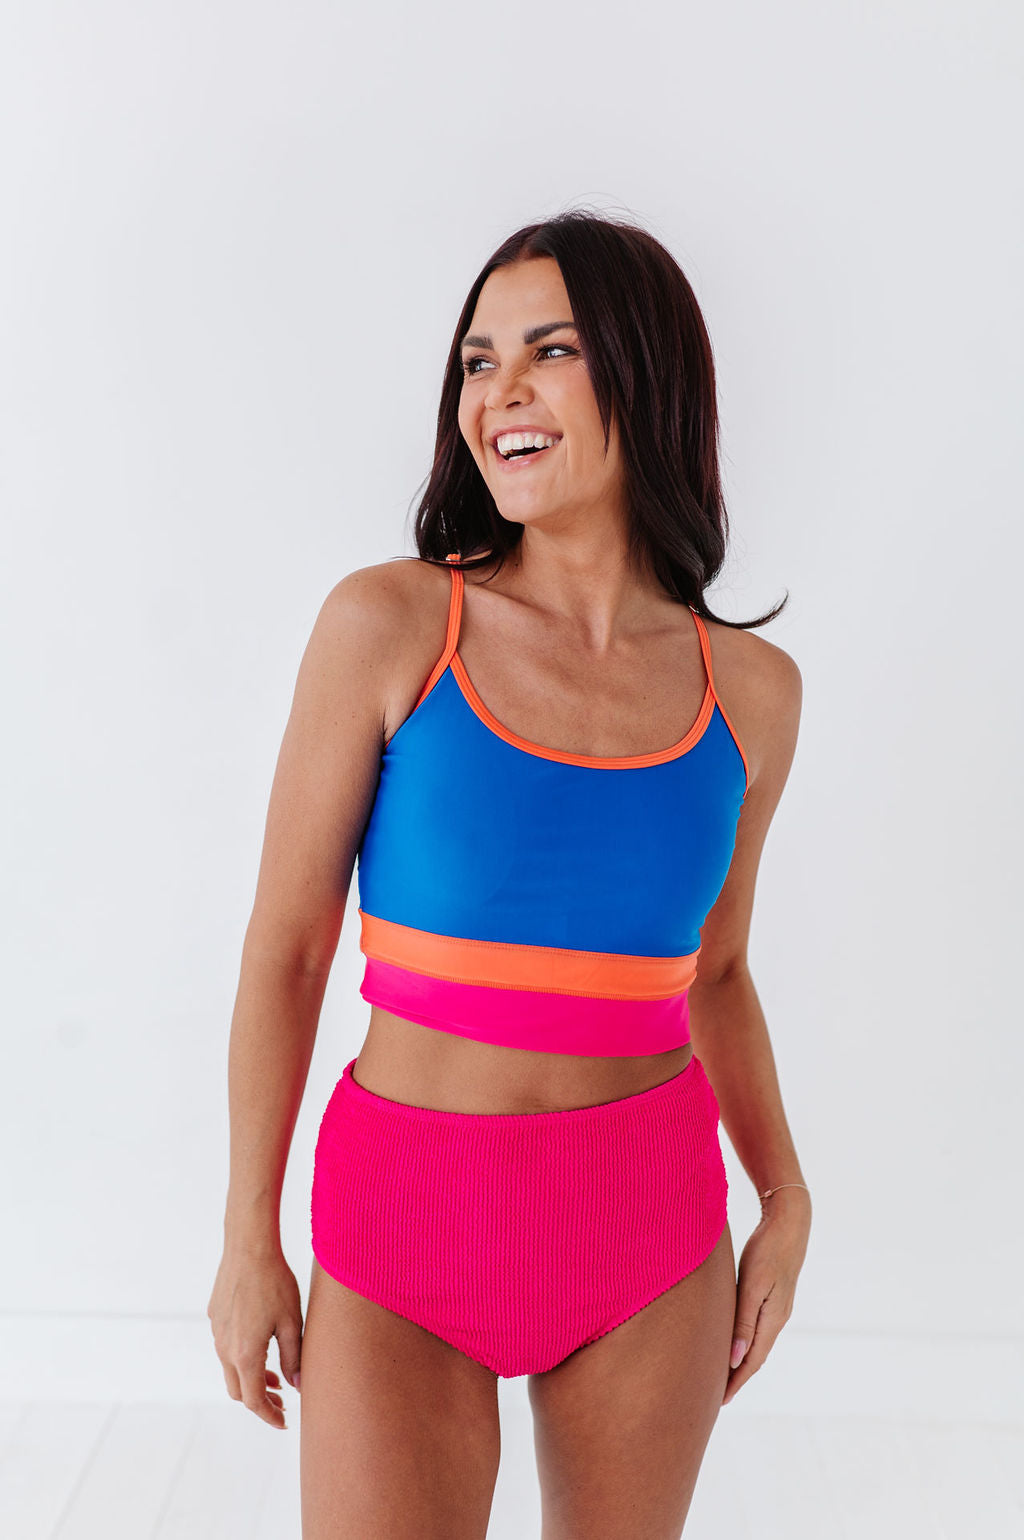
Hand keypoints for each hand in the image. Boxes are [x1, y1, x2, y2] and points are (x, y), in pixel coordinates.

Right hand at [207, 1242, 303, 1429]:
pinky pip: (226, 1348)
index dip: (269, 1415)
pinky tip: (261, 1347)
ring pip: (231, 1370)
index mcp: (245, 1354)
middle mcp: (225, 1348)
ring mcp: (217, 1333)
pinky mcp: (215, 1318)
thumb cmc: (275, 1282)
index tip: (285, 1421)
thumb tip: (298, 1386)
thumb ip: (294, 1358)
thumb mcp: (291, 1322)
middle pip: (238, 1391)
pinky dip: (242, 1359)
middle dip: (260, 1401)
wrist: (248, 1247)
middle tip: (283, 1402)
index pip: (254, 1400)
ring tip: (276, 1377)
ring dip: (252, 1379)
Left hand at [723, 1193, 810, 1405]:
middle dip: (736, 1377)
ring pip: (756, 1342)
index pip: (751, 1361)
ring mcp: (777, 1307)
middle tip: (715, 1396)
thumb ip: (744, 1321)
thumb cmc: (767, 1249)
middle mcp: (777, 1318)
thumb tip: (734, 1359)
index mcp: (772, 1320)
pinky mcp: (774, 1294)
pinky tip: (735, 1339)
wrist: (790, 1221)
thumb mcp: (753, 1285)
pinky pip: (757, 1327)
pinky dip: (745, 1340)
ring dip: (740, 1359)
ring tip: (723, 1373)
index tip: (718, 1401)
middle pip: (754, 1357)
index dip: (735, 1382)